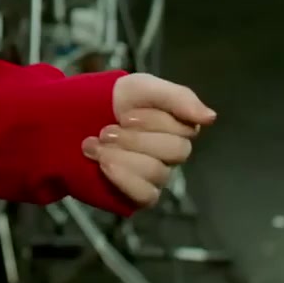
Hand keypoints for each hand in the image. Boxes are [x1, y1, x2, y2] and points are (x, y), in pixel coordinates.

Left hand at [83, 73, 215, 207]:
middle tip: (106, 130)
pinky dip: (122, 178)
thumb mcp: (143, 87)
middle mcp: (172, 152)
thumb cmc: (114, 101)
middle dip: (134, 139)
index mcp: (178, 125)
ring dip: (120, 156)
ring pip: (157, 172)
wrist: (72, 120)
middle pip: (175, 152)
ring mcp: (157, 175)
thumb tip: (211, 118)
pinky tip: (102, 164)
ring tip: (94, 144)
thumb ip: (179, 98)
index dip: (152, 121)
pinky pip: (146, 195)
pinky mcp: (140, 194)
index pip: (184, 129)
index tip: (125, 113)